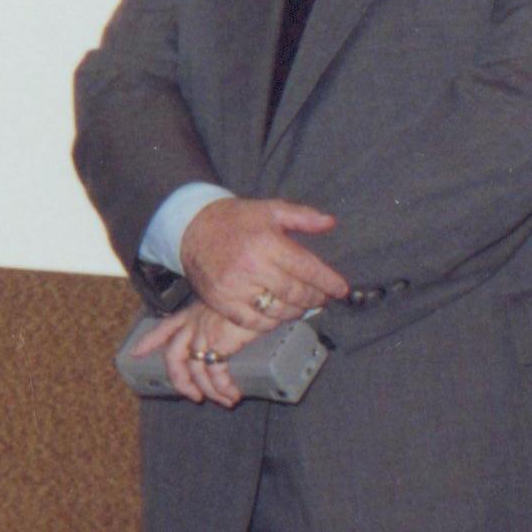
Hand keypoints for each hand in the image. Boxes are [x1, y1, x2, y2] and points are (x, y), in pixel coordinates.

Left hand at [137, 305, 251, 408]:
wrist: (262, 292)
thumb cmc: (251, 298)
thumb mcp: (229, 304)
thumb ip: (224, 317)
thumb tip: (233, 333)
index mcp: (194, 313)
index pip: (165, 327)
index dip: (149, 341)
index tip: (135, 353)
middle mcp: (194, 323)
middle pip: (174, 356)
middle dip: (180, 380)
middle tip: (193, 395)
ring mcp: (204, 332)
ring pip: (195, 370)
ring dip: (209, 390)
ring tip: (223, 401)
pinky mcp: (219, 342)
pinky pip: (215, 373)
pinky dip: (223, 387)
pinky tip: (232, 394)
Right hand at [177, 196, 346, 337]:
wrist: (191, 228)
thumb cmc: (235, 220)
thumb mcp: (270, 209)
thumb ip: (303, 216)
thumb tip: (331, 223)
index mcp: (266, 242)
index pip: (307, 269)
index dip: (329, 282)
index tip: (341, 289)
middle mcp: (251, 266)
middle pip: (296, 294)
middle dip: (315, 298)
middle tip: (321, 298)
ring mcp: (234, 287)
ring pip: (277, 311)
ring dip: (295, 311)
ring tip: (301, 305)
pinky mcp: (221, 302)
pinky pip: (254, 322)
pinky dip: (270, 322)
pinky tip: (276, 313)